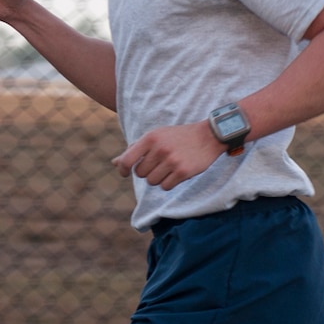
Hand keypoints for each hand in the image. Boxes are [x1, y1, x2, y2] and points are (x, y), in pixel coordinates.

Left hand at [113, 121, 228, 190]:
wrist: (208, 136)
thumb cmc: (178, 137)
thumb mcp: (156, 136)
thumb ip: (135, 149)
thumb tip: (114, 163)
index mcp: (151, 138)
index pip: (126, 160)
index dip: (122, 169)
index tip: (124, 173)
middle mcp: (160, 149)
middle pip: (140, 173)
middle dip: (146, 172)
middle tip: (158, 165)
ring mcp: (172, 161)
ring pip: (152, 181)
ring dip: (158, 178)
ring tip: (168, 168)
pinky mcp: (183, 172)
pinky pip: (165, 187)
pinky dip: (168, 183)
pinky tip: (176, 173)